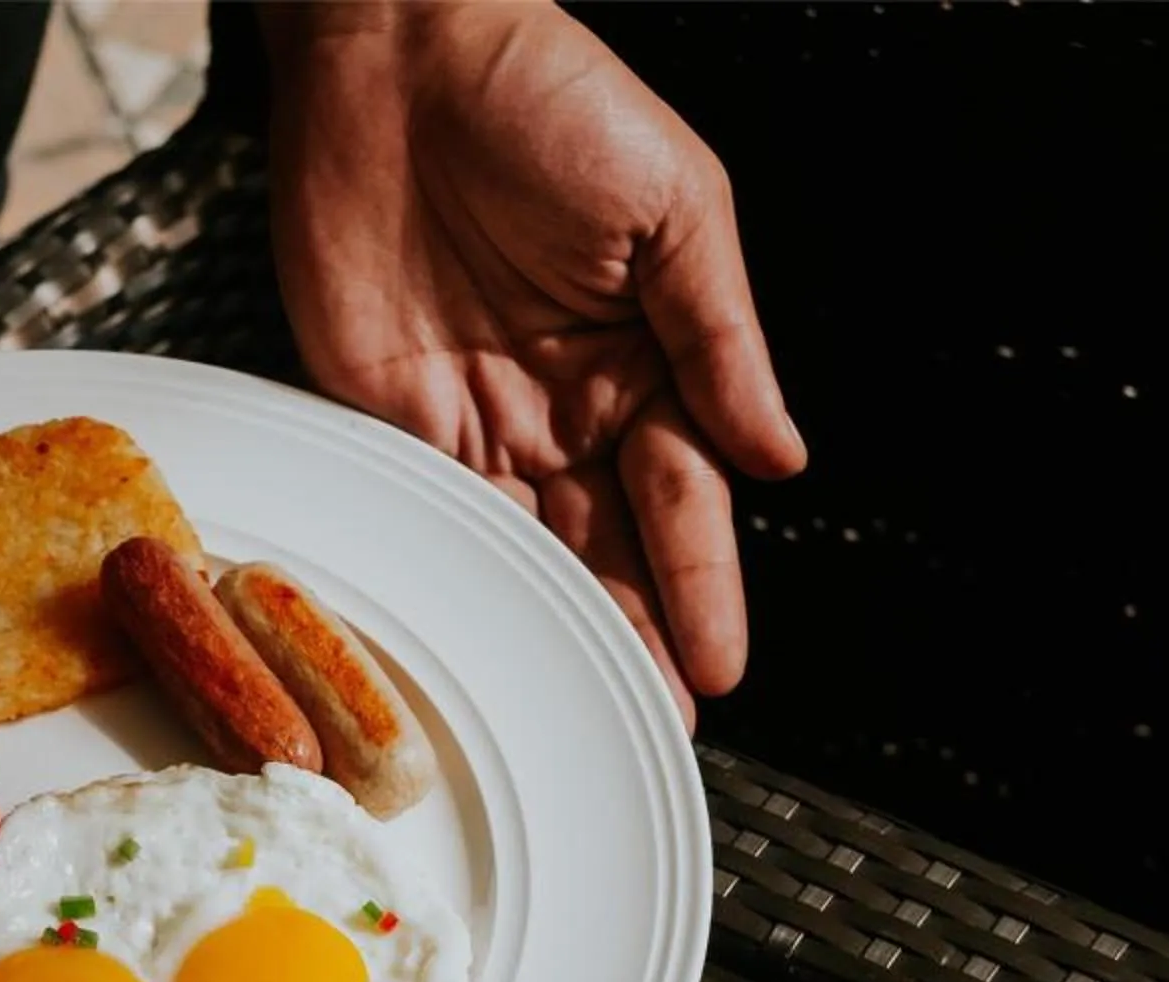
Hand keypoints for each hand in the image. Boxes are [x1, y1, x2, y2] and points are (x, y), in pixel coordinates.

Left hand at [266, 2, 804, 723]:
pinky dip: (455, 577)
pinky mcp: (389, 411)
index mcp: (647, 360)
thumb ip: (720, 339)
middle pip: (606, 548)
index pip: (683, 499)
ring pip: (524, 553)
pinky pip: (428, 513)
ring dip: (554, 631)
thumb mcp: (673, 205)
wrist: (402, 48)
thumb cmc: (548, 93)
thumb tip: (780, 455)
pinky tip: (481, 637)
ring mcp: (477, 415)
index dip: (701, 584)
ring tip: (581, 711)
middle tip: (656, 727)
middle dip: (635, 638)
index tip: (720, 665)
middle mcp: (566, 404)